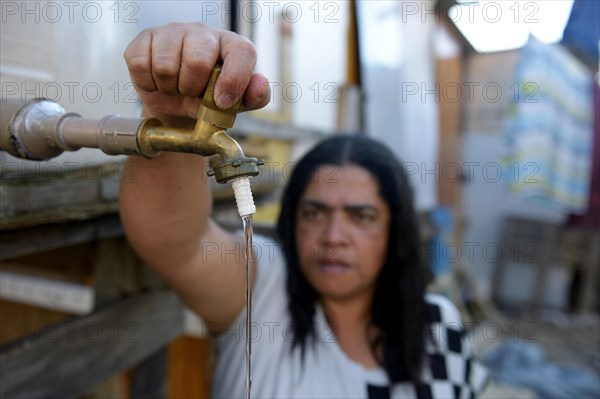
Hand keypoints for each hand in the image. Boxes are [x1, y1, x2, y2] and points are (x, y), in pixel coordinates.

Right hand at [124, 22, 269, 125]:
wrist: (177, 105)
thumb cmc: (211, 100)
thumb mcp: (236, 104)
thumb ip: (255, 96)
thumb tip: (259, 84)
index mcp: (233, 45)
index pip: (241, 53)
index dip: (233, 81)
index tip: (221, 102)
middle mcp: (203, 33)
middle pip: (197, 61)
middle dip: (193, 88)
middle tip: (193, 92)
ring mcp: (172, 32)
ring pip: (166, 66)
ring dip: (170, 88)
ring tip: (176, 88)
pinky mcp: (144, 39)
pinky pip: (141, 64)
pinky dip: (148, 83)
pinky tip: (158, 82)